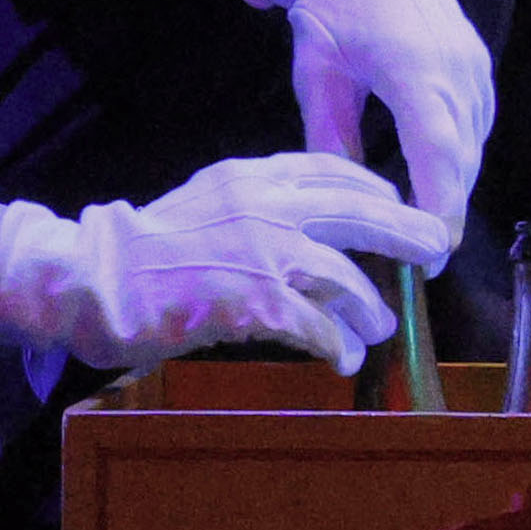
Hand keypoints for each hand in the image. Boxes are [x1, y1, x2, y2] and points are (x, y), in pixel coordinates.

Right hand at [0, 146, 448, 375]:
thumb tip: (304, 220)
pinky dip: (337, 344)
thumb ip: (256, 202)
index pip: (334, 170)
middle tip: (436, 249)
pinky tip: (343, 359)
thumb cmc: (142, 248)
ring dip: (370, 307)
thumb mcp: (207, 198)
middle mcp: (268, 207)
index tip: (395, 204)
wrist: (94, 278)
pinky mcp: (256, 303)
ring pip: (347, 277)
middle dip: (408, 231)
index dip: (375, 189)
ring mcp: (265, 254)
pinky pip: (317, 325)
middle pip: (364, 212)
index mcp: (254, 176)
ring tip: (378, 328)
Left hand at [233, 0, 489, 232]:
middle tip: (422, 261)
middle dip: (446, 210)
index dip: (438, 210)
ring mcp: (475, 61)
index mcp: (416, 70)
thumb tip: (340, 199)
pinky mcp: (478, 59)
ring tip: (427, 230)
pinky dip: (461, 155)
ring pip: (474, 141)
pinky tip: (439, 178)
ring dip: (455, 183)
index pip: (439, 156)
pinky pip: (477, 120)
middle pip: (464, 157)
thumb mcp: (317, 71)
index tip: (430, 256)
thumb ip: (331, 137)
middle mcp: (458, 67)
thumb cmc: (331, 0)